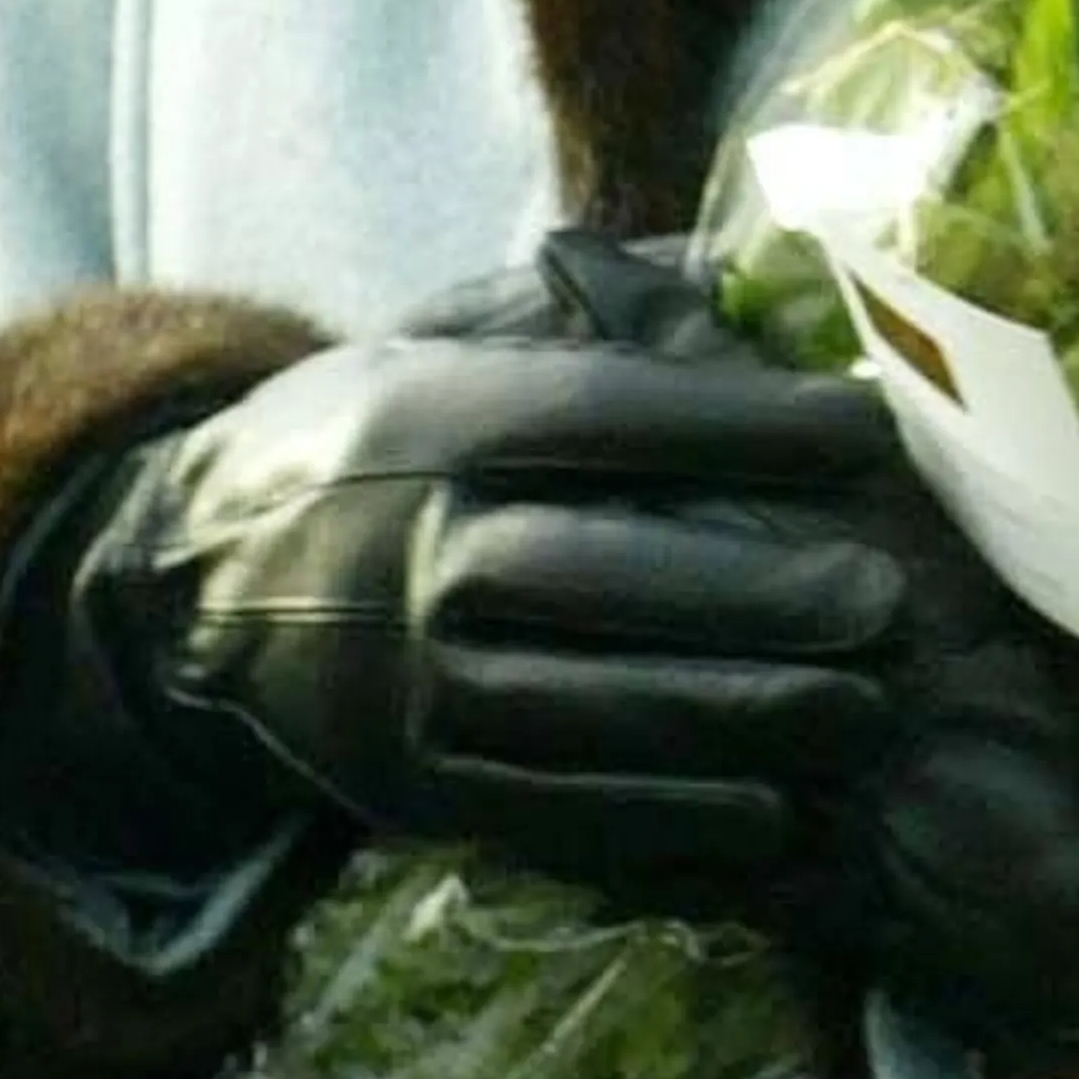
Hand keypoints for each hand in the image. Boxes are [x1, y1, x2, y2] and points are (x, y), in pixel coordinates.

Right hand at [50, 241, 948, 917]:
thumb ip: (585, 313)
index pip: (603, 415)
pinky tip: (773, 811)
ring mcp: (405, 683)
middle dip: (751, 589)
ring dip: (733, 718)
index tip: (866, 431)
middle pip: (597, 571)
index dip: (741, 424)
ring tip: (860, 710)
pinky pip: (552, 811)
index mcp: (430, 423)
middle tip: (884, 596)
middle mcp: (409, 552)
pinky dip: (667, 820)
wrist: (193, 590)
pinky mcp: (413, 786)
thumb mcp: (438, 344)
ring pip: (585, 707)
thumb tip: (735, 259)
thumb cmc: (369, 442)